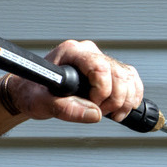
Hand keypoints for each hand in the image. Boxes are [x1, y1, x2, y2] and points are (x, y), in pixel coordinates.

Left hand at [6, 39, 143, 122]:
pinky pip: (132, 80)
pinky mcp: (111, 71)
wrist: (34, 94)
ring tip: (110, 114)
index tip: (93, 104)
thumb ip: (65, 108)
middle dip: (115, 100)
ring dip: (125, 101)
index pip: (100, 67)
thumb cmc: (34, 93)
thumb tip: (95, 114)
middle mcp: (89, 53)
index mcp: (72, 52)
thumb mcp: (42, 103)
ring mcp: (102, 60)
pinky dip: (132, 97)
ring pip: (129, 78)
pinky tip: (122, 109)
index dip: (102, 91)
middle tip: (101, 113)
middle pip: (119, 74)